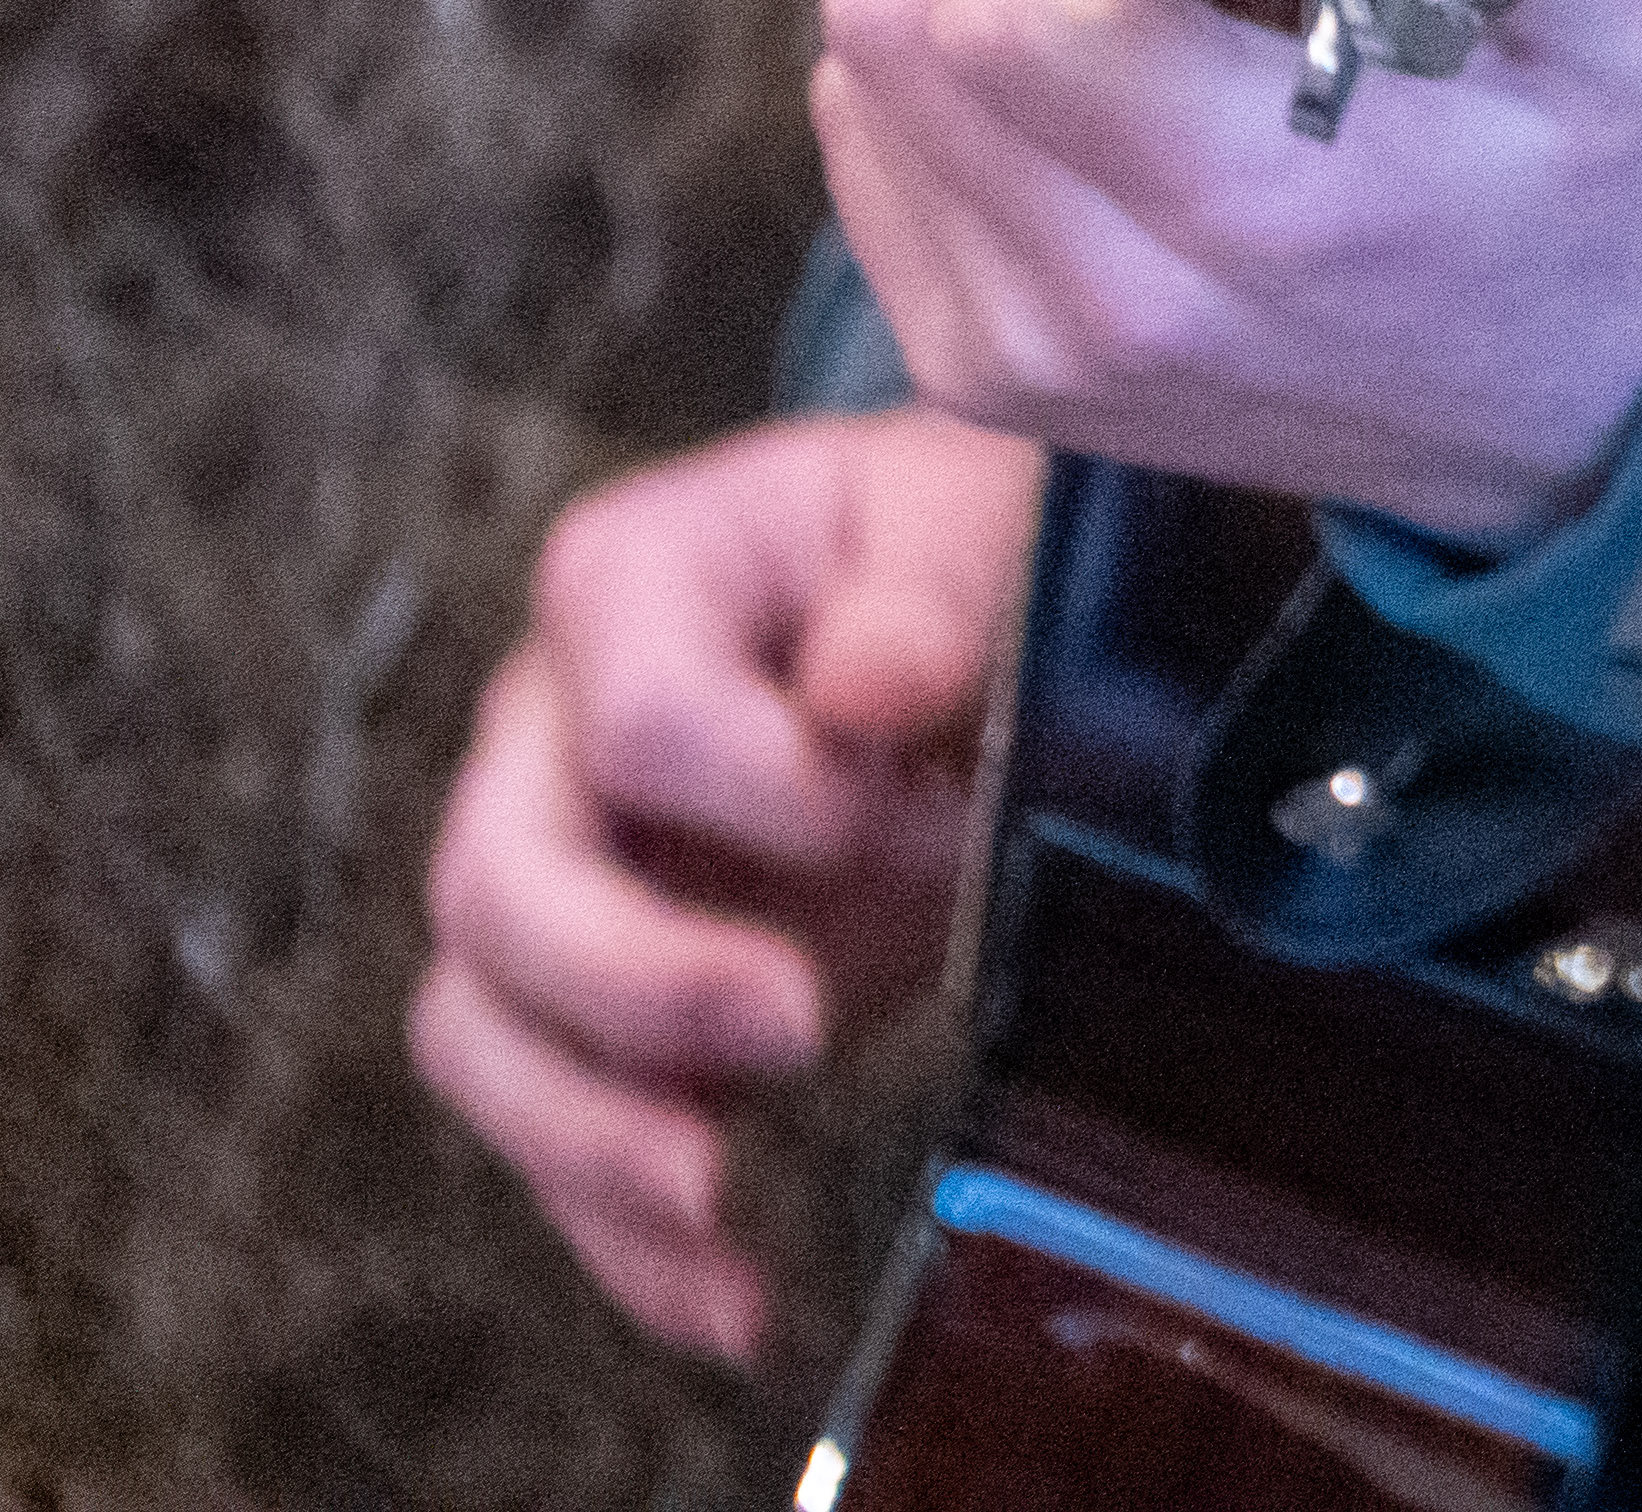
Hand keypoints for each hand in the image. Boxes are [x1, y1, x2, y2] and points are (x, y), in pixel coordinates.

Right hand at [405, 406, 1039, 1367]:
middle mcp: (545, 741)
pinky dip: (632, 1238)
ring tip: (717, 1200)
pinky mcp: (608, 1011)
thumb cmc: (963, 546)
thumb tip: (869, 686)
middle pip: (497, 890)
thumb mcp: (974, 520)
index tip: (905, 807)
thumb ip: (927, 590)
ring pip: (483, 1030)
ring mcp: (562, 883)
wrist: (977, 611)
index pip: (630, 718)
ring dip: (588, 1136)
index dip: (761, 783)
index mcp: (632, 586)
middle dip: (635, 982)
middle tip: (796, 1025)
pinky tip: (731, 1302)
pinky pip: (565, 1134)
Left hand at [807, 0, 1641, 547]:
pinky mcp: (981, 367)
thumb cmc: (1593, 221)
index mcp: (1259, 207)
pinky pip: (869, 161)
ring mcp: (1023, 350)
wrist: (1561, 429)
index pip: (1008, 11)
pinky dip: (924, 59)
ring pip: (854, 87)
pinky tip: (1044, 27)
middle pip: (893, 32)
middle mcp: (1106, 299)